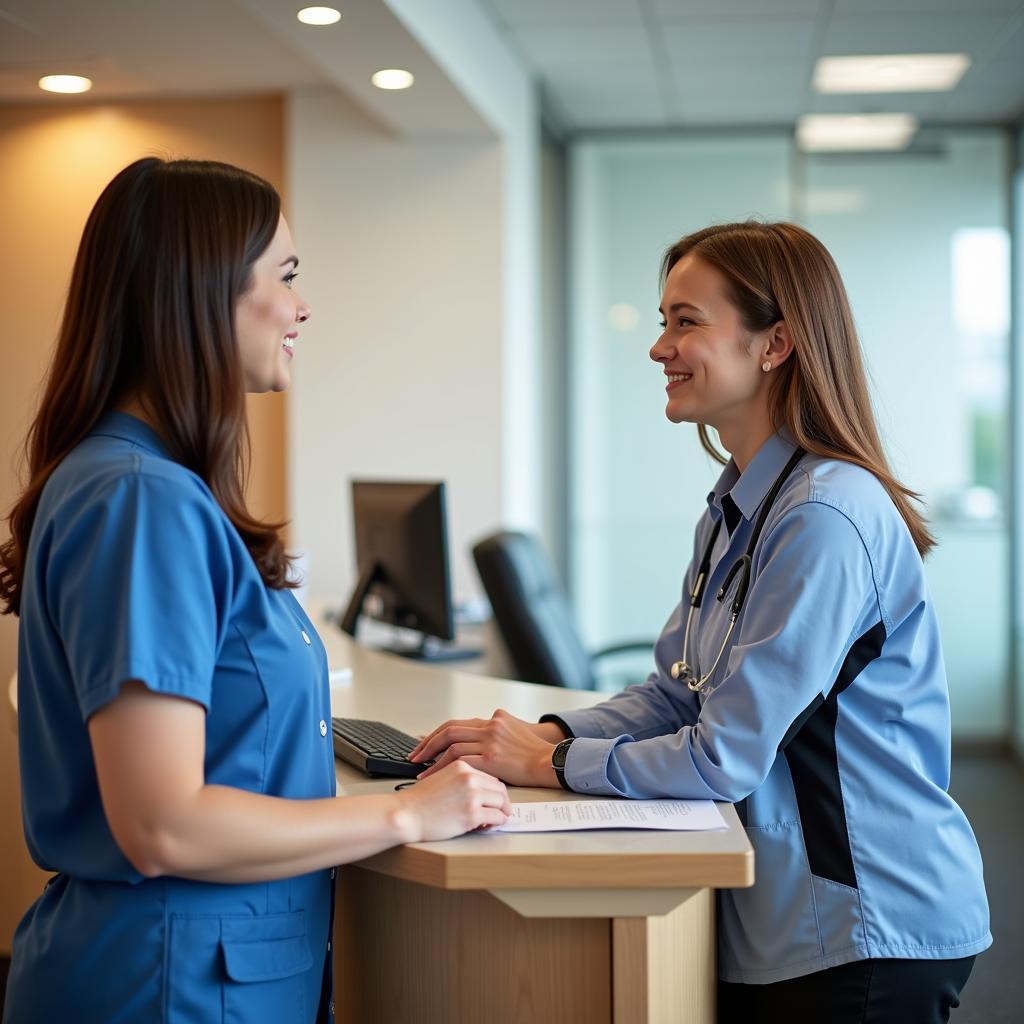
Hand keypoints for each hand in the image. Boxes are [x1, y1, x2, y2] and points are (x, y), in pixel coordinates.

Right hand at [393, 761, 510, 841]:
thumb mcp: (441, 777)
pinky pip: (497, 818)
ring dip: (499, 813)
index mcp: (462, 766)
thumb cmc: (420, 801)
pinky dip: (495, 824)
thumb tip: (481, 791)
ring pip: (502, 803)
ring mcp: (472, 795)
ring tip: (489, 821)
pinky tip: (485, 826)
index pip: (490, 776)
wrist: (406, 814)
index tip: (491, 801)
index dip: (493, 791)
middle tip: (497, 812)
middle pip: (500, 788)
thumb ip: (461, 779)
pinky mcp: (472, 814)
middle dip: (501, 802)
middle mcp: (470, 777)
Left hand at [409, 709, 560, 787]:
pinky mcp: (491, 757)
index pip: (458, 723)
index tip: (424, 741)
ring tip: (419, 767)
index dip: (438, 733)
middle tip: (413, 753)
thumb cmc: (534, 752)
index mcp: (494, 719)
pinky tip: (433, 776)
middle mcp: (490, 726)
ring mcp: (490, 741)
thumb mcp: (515, 731)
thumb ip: (495, 731)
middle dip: (428, 743)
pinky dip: (441, 768)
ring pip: (451, 745)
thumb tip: (477, 739)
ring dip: (431, 757)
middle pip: (449, 730)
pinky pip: (459, 761)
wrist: (551, 761)